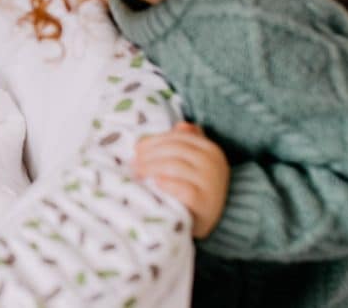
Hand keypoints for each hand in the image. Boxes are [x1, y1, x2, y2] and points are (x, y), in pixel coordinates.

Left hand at [134, 122, 229, 238]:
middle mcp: (214, 164)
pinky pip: (182, 189)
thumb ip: (187, 142)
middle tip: (133, 163)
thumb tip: (181, 125)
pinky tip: (155, 184)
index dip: (154, 140)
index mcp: (211, 150)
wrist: (205, 222)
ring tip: (137, 173)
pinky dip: (166, 184)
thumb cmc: (195, 188)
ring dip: (150, 168)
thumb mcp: (194, 163)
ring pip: (174, 166)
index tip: (137, 148)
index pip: (178, 137)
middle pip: (174, 150)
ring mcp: (212, 183)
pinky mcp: (206, 203)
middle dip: (149, 154)